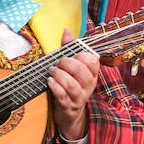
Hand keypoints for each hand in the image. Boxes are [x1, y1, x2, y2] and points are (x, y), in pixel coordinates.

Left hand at [48, 27, 100, 141]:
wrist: (69, 113)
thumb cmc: (70, 85)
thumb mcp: (71, 67)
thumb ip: (69, 48)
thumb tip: (67, 30)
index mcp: (91, 74)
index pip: (93, 61)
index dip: (82, 55)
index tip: (71, 55)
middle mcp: (88, 85)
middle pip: (82, 72)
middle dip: (68, 64)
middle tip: (58, 63)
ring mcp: (79, 97)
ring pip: (72, 85)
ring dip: (60, 75)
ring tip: (52, 71)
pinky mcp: (69, 106)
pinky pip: (63, 96)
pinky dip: (55, 87)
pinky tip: (49, 81)